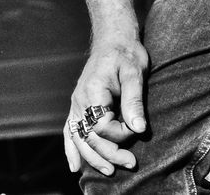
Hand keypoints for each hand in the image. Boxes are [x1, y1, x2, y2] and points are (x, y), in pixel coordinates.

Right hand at [63, 38, 148, 175]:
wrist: (113, 39)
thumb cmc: (126, 53)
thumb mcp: (135, 72)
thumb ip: (134, 101)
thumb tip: (139, 129)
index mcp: (93, 91)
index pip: (102, 126)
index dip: (120, 135)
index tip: (137, 130)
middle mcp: (80, 100)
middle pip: (89, 137)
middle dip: (109, 154)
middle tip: (131, 163)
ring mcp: (76, 104)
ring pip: (79, 138)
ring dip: (92, 157)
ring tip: (110, 171)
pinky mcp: (78, 105)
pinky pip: (71, 131)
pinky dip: (72, 149)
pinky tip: (75, 166)